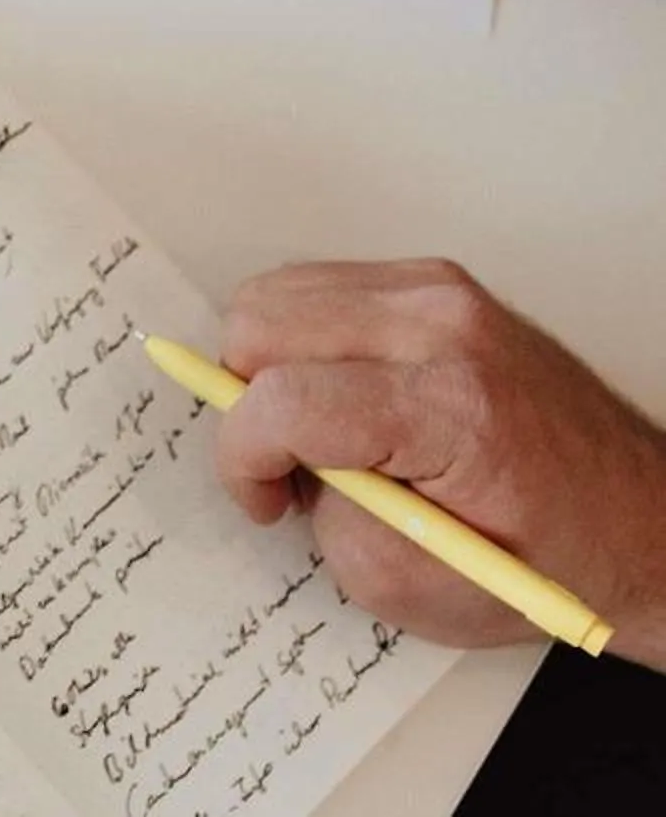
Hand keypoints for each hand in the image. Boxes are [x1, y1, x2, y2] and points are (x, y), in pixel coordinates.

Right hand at [219, 260, 665, 663]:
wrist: (638, 519)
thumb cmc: (547, 560)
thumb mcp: (413, 586)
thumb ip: (326, 520)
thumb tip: (276, 458)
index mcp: (449, 409)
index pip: (284, 400)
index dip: (243, 456)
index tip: (261, 498)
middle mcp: (443, 327)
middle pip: (261, 322)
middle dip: (248, 403)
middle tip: (285, 465)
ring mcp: (441, 292)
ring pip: (277, 295)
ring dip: (273, 368)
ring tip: (320, 432)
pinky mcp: (436, 281)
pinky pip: (319, 289)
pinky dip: (306, 343)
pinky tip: (346, 396)